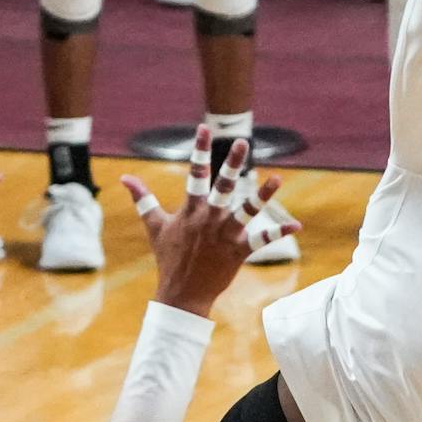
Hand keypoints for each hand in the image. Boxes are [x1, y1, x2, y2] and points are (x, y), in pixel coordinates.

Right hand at [122, 125, 298, 317]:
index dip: (200, 151)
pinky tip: (296, 226)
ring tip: (278, 178)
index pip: (195, 175)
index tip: (204, 128)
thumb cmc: (168, 258)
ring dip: (263, 195)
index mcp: (191, 211)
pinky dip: (278, 234)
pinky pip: (261, 241)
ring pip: (247, 211)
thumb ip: (143, 199)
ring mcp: (225, 236)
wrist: (182, 294)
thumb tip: (125, 178)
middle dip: (232, 164)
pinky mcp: (238, 252)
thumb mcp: (154, 226)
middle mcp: (209, 220)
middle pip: (222, 188)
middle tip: (243, 142)